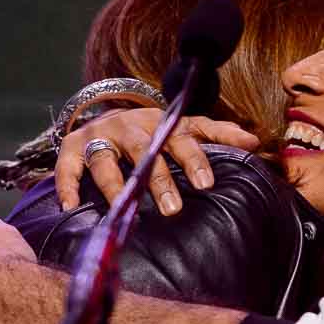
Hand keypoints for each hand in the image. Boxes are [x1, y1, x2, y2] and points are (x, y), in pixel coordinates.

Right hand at [54, 109, 259, 212]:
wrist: (106, 115)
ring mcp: (100, 137)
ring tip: (123, 206)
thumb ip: (219, 134)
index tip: (206, 183)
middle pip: (145, 151)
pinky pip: (68, 166)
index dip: (194, 160)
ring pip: (106, 160)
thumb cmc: (154, 131)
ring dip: (115, 184)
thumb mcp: (185, 127)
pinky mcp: (72, 148)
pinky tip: (72, 206)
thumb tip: (255, 143)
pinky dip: (68, 184)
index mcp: (161, 125)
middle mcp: (130, 128)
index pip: (181, 139)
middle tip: (173, 208)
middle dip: (159, 179)